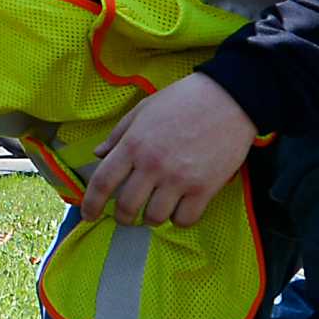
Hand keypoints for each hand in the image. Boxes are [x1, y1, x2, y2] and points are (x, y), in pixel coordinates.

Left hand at [80, 75, 255, 227]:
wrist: (230, 98)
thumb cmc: (184, 100)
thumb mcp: (144, 110)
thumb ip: (119, 134)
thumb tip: (98, 154)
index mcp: (134, 144)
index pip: (103, 182)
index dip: (91, 204)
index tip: (88, 215)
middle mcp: (153, 165)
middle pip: (126, 207)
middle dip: (122, 217)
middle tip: (127, 216)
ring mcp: (179, 179)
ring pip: (154, 218)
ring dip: (151, 218)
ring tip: (156, 209)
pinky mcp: (204, 188)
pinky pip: (184, 220)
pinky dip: (178, 219)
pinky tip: (180, 208)